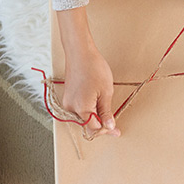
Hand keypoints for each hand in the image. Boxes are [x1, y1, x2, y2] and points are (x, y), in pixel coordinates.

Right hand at [56, 6, 120, 138]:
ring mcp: (67, 103)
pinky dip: (87, 111)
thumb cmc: (94, 68)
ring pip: (82, 119)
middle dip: (100, 125)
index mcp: (82, 108)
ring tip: (105, 111)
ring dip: (94, 118)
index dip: (107, 130)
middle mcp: (71, 108)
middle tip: (113, 122)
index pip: (94, 129)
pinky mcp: (67, 98)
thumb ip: (106, 112)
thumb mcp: (106, 92)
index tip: (117, 131)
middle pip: (87, 125)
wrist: (80, 53)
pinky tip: (96, 105)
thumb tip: (109, 127)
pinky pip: (78, 110)